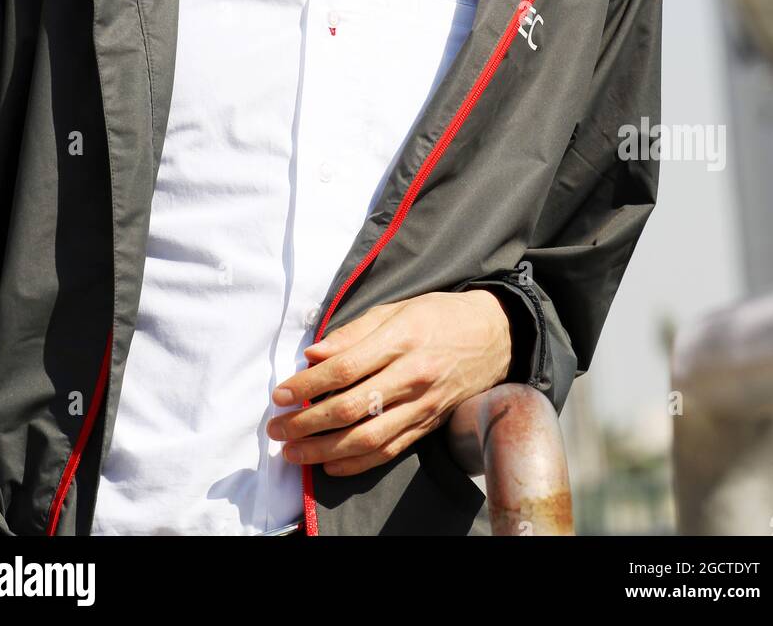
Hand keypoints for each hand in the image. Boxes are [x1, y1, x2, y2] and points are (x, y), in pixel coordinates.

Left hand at [266, 289, 511, 476]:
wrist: (495, 336)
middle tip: (277, 428)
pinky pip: (389, 450)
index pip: (345, 368)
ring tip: (293, 453)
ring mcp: (423, 405)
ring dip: (324, 449)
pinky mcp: (429, 425)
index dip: (308, 385)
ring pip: (368, 437)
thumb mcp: (397, 309)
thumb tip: (312, 355)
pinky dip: (357, 463)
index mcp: (401, 339)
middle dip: (307, 422)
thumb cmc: (439, 316)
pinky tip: (330, 464)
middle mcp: (413, 376)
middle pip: (352, 408)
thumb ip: (353, 333)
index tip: (281, 394)